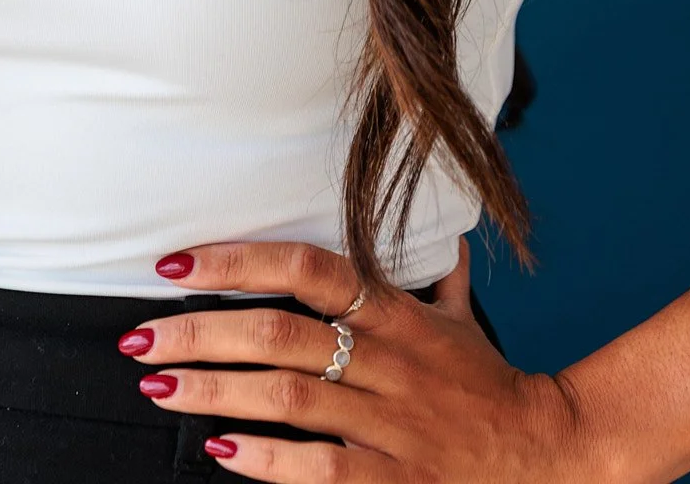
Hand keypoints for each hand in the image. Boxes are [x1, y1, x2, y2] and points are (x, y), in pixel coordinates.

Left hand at [117, 236, 596, 479]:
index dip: (237, 260)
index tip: (176, 265)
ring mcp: (386, 421)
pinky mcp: (391, 480)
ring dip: (213, 392)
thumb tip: (439, 230)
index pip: (305, 267)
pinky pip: (317, 467)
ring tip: (159, 387)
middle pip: (277, 333)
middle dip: (198, 333)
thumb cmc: (491, 386)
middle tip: (139, 335)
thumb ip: (435, 274)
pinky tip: (220, 451)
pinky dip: (265, 461)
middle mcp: (384, 360)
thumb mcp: (460, 319)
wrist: (551, 457)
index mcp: (393, 312)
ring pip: (285, 396)